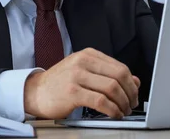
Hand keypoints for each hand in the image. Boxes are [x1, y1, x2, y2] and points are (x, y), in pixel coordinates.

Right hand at [23, 48, 140, 119]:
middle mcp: (83, 62)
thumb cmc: (60, 83)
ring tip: (123, 111)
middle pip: (118, 76)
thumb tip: (135, 81)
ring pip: (111, 88)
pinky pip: (100, 101)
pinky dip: (112, 109)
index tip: (134, 94)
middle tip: (131, 104)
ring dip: (122, 103)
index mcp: (88, 54)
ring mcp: (76, 75)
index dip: (131, 82)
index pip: (119, 66)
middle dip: (130, 93)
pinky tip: (114, 114)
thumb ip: (108, 74)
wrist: (35, 92)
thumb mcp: (85, 72)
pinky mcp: (72, 91)